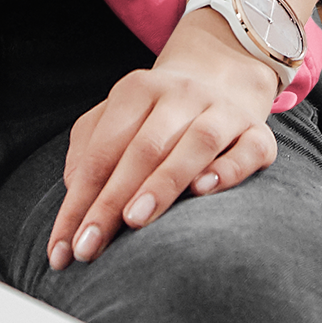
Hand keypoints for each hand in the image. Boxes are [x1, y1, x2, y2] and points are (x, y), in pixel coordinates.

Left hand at [45, 10, 279, 270]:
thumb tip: (75, 189)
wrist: (221, 75)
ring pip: (195, 144)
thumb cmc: (157, 115)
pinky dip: (228, 170)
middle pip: (143, 148)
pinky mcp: (258, 133)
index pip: (102, 150)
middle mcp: (180, 95)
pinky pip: (248, 150)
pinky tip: (204, 191)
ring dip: (163, 183)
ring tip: (134, 222)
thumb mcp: (117, 118)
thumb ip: (90, 148)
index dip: (80, 200)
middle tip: (87, 246)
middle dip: (111, 201)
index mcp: (137, 89)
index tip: (63, 247)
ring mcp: (221, 111)